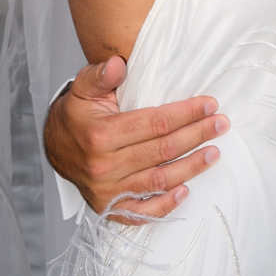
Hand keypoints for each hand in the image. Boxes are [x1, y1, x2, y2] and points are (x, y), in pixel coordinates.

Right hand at [43, 58, 228, 222]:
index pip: (155, 123)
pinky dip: (164, 205)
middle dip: (196, 135)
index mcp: (100, 135)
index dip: (186, 113)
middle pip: (162, 150)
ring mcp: (106, 191)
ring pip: (157, 180)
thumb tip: (117, 63)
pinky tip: (185, 191)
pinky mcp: (108, 208)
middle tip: (221, 124)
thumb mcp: (83, 87)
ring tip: (214, 153)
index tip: (210, 104)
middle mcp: (104, 167)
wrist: (54, 146)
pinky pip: (140, 212)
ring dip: (190, 168)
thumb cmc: (76, 114)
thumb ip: (100, 74)